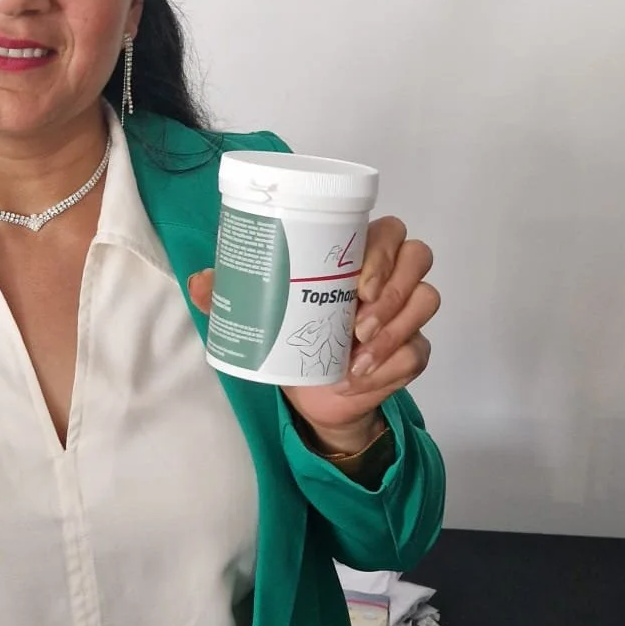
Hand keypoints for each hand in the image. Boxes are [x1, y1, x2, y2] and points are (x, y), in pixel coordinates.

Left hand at [189, 216, 438, 455]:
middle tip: (358, 317)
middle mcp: (391, 278)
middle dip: (391, 288)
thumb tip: (197, 282)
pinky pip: (418, 351)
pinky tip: (357, 376)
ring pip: (426, 299)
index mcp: (359, 255)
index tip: (357, 281)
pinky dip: (389, 365)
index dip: (383, 249)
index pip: (391, 231)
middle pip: (418, 257)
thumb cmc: (293, 338)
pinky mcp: (411, 353)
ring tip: (356, 349)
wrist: (312, 394)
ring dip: (394, 327)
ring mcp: (406, 314)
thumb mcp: (261, 313)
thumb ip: (233, 294)